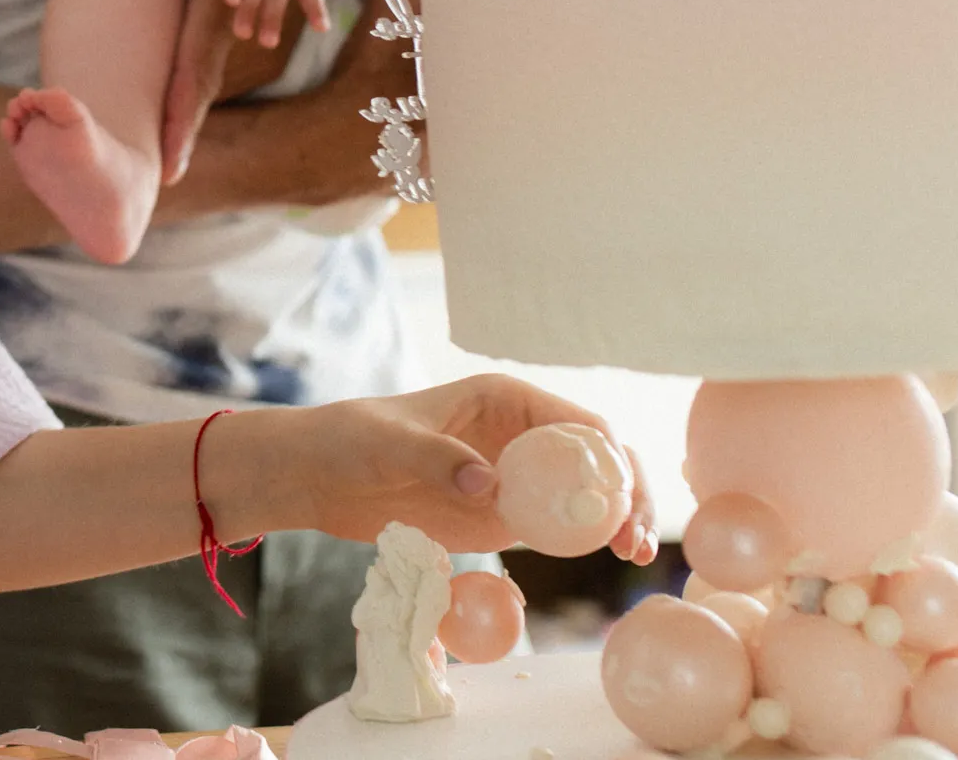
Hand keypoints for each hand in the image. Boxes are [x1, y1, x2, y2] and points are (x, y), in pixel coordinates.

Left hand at [60, 0, 226, 183]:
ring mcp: (211, 32)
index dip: (184, 105)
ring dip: (181, 128)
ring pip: (197, 87)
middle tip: (166, 178)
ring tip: (164, 173)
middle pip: (199, 86)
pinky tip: (160, 138)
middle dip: (183, 132)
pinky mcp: (200, 34)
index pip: (194, 60)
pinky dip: (180, 108)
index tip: (172, 143)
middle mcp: (215, 23)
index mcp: (207, 0)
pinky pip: (191, 76)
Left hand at [287, 375, 658, 562]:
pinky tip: (607, 558)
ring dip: (618, 518)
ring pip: (587, 494)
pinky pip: (559, 524)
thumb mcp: (389, 444)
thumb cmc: (351, 440)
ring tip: (634, 553)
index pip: (578, 422)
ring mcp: (518, 476)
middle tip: (636, 536)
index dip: (610, 456)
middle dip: (627, 491)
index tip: (622, 495)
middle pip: (596, 459)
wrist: (321, 477)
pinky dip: (587, 538)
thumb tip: (490, 483)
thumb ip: (438, 459)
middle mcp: (522, 434)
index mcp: (505, 399)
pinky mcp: (505, 513)